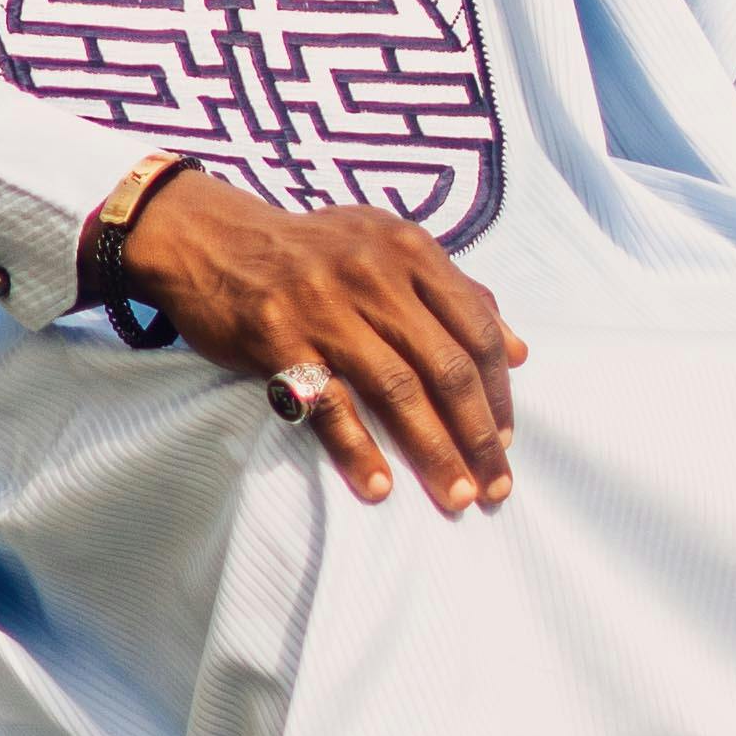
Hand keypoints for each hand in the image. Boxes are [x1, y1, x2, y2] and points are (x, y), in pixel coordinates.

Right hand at [117, 173, 526, 515]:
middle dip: (479, 434)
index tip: (508, 438)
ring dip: (434, 451)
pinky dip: (358, 448)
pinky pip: (328, 403)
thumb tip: (520, 350)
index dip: (499, 390)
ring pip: (397, 389)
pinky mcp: (279, 339)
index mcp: (408, 249)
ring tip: (457, 496)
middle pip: (445, 365)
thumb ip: (454, 291)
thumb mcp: (387, 247)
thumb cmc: (312, 251)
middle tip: (496, 486)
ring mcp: (324, 306)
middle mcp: (373, 273)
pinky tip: (379, 486)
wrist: (214, 239)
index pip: (476, 327)